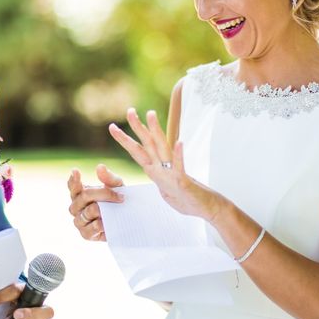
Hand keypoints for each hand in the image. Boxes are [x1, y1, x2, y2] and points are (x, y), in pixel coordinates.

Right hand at [68, 164, 123, 240]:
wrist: (127, 220)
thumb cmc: (118, 201)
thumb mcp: (117, 187)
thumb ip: (109, 178)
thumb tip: (99, 167)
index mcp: (80, 194)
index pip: (73, 186)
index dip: (73, 180)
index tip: (76, 171)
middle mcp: (76, 207)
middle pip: (84, 196)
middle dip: (103, 194)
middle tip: (120, 196)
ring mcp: (79, 221)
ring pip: (88, 212)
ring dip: (103, 209)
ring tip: (115, 208)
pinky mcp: (85, 234)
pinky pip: (91, 228)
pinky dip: (100, 224)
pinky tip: (106, 222)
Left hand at [108, 108, 222, 221]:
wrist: (205, 208)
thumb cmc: (186, 199)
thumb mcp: (165, 190)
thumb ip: (158, 178)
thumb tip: (151, 171)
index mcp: (157, 170)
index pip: (139, 151)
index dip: (125, 140)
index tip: (112, 127)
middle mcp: (164, 167)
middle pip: (148, 144)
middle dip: (137, 128)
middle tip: (129, 110)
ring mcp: (174, 172)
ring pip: (163, 148)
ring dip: (156, 131)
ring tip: (151, 114)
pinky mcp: (184, 182)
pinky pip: (181, 168)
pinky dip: (179, 156)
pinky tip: (178, 143)